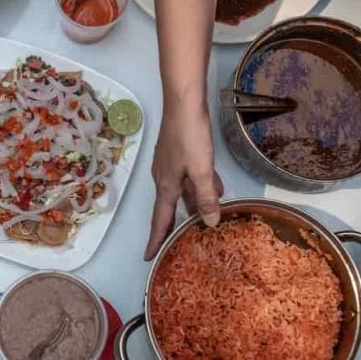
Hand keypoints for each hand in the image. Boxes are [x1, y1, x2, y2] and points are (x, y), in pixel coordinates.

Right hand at [145, 104, 223, 259]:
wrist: (182, 102)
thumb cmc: (190, 135)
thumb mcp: (202, 169)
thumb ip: (206, 196)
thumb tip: (210, 223)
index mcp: (166, 185)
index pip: (160, 220)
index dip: (156, 240)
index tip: (147, 258)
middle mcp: (164, 178)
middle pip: (170, 207)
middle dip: (175, 224)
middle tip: (181, 242)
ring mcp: (169, 165)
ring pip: (181, 192)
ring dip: (192, 203)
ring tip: (207, 216)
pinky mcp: (176, 155)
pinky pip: (186, 179)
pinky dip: (197, 187)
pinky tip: (212, 186)